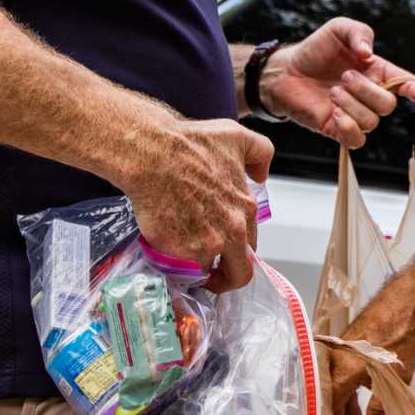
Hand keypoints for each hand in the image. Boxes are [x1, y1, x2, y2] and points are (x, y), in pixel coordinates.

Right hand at [124, 116, 274, 291]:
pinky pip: (179, 266)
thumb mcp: (237, 137)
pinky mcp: (179, 251)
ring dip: (196, 266)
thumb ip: (260, 153)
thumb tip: (261, 175)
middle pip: (238, 273)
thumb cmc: (190, 143)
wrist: (153, 153)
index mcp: (246, 210)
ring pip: (205, 270)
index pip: (251, 248)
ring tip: (181, 254)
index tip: (226, 255)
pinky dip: (174, 260)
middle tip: (212, 275)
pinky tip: (166, 245)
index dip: (238, 254)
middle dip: (225, 277)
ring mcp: (205, 244)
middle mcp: (231, 231)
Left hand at [260, 18, 414, 149]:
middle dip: (366, 90)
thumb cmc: (316, 49)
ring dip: (351, 104)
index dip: (414, 88)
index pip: (405, 83)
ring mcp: (356, 114)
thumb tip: (368, 54)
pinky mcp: (338, 129)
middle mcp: (370, 95)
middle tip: (344, 76)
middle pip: (387, 105)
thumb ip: (358, 33)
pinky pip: (356, 140)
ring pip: (372, 122)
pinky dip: (348, 127)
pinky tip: (334, 113)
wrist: (286, 70)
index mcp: (378, 71)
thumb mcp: (338, 29)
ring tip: (332, 91)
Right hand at [326, 299, 414, 414]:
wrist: (398, 308)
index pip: (329, 405)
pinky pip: (333, 369)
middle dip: (336, 413)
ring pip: (330, 381)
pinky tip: (356, 392)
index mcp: (343, 373)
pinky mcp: (338, 344)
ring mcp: (334, 351)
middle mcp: (332, 361)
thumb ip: (381, 409)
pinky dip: (342, 383)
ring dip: (342, 399)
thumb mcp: (395, 383)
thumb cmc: (398, 344)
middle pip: (326, 394)